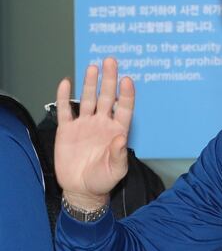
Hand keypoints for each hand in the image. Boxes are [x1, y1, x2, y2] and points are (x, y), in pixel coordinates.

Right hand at [55, 58, 134, 209]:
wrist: (82, 189)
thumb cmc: (104, 180)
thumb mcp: (116, 170)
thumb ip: (119, 154)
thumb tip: (121, 138)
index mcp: (118, 130)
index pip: (124, 108)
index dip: (126, 94)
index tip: (127, 79)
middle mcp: (102, 123)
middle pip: (106, 97)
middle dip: (109, 79)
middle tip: (110, 61)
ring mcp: (85, 125)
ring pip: (88, 99)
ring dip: (90, 83)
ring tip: (93, 67)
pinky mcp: (67, 130)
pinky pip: (65, 110)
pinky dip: (65, 97)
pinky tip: (67, 82)